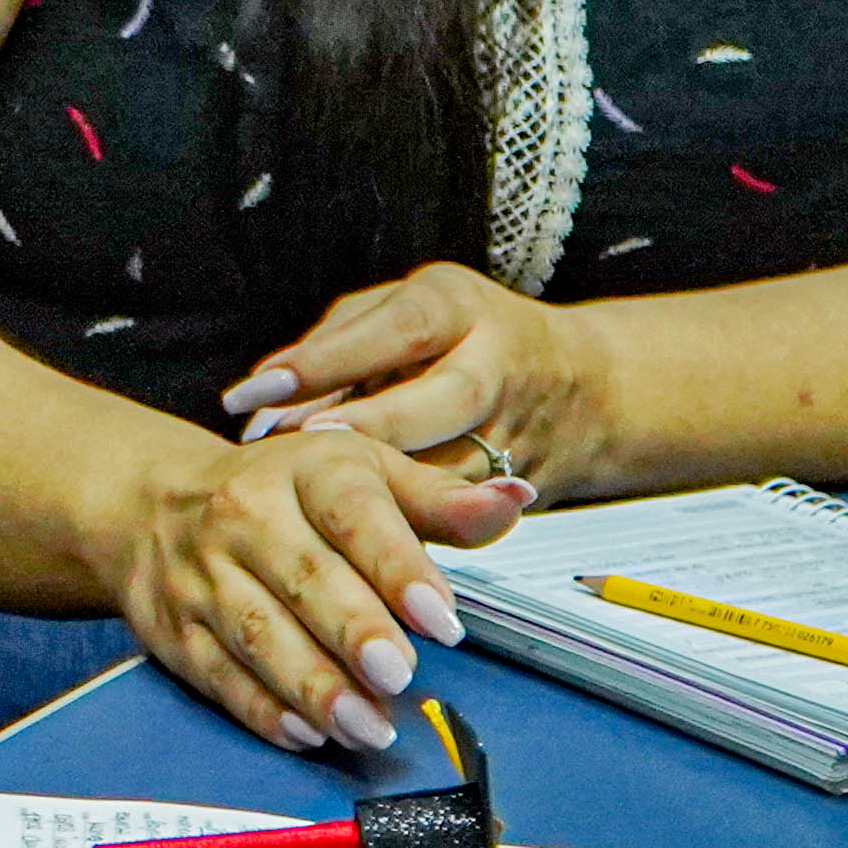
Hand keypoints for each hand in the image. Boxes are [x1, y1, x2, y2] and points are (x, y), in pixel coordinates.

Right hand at [100, 418, 525, 755]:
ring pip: (258, 634)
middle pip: (303, 578)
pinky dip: (261, 709)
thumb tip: (512, 503)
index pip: (353, 515)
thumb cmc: (281, 492)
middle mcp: (246, 516)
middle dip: (352, 632)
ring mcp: (203, 575)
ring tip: (366, 725)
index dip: (398, 568)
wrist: (153, 502)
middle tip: (398, 675)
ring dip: (313, 686)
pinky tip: (306, 732)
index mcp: (306, 470)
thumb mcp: (362, 474)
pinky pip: (218, 673)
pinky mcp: (176, 628)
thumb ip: (439, 501)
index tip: (441, 618)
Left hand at [221, 262, 621, 496]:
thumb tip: (261, 392)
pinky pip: (458, 513)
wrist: (586, 387)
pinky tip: (353, 539)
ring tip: (310, 503)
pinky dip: (406, 525)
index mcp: (458, 308)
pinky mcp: (518, 489)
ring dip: (381, 491)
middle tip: (291, 451)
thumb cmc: (465, 337)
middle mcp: (494, 366)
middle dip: (367, 429)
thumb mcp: (405, 310)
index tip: (261, 392)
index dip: (329, 362)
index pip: (396, 329)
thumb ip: (334, 343)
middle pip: (441, 401)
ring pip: (451, 470)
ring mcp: (515, 431)